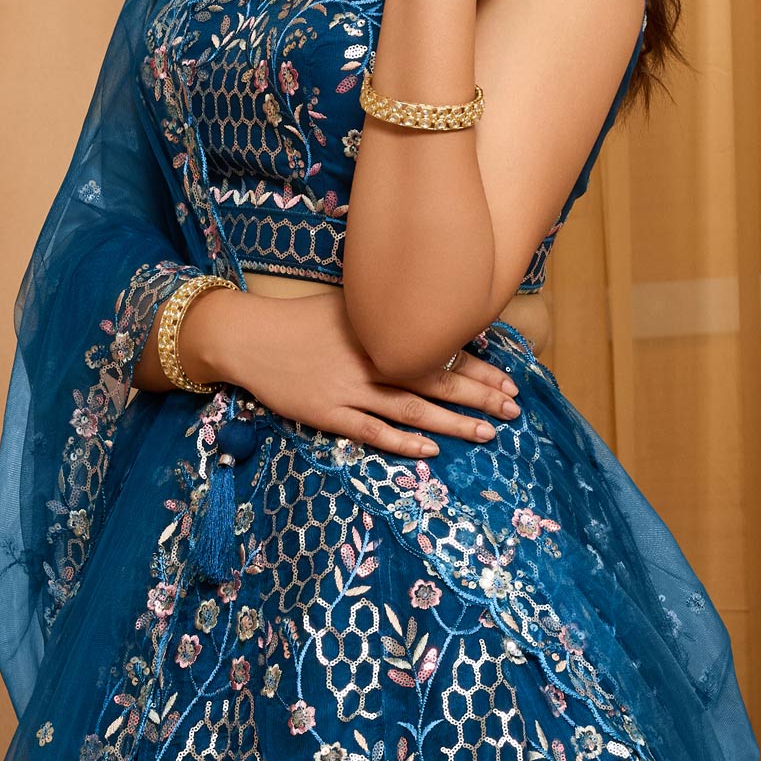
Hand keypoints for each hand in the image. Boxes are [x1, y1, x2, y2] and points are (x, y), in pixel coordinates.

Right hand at [182, 286, 519, 457]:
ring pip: (411, 410)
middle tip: (512, 411)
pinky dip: (401, 443)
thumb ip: (388, 319)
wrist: (247, 337)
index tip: (510, 382)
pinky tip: (430, 451)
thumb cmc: (300, 322)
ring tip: (486, 434)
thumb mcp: (350, 308)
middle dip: (479, 397)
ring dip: (452, 424)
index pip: (440, 352)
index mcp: (381, 331)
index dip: (479, 369)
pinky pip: (371, 431)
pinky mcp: (327, 412)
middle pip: (436, 382)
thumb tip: (432, 326)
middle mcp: (371, 359)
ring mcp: (349, 388)